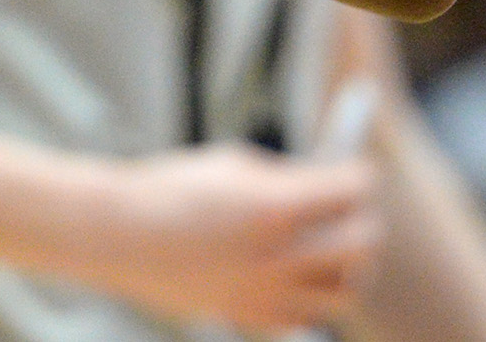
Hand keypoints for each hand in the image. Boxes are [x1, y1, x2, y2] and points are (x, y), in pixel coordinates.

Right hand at [86, 142, 383, 329]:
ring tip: (330, 251)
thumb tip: (326, 189)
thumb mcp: (236, 165)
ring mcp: (267, 294)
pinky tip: (293, 277)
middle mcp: (280, 256)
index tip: (354, 174)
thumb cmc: (174, 187)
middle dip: (365, 222)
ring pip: (345, 292)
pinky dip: (310, 298)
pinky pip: (306, 318)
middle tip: (352, 212)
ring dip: (346, 268)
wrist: (120, 234)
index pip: (355, 191)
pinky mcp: (250, 319)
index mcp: (277, 206)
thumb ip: (287, 180)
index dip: (359, 177)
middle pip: (364, 244)